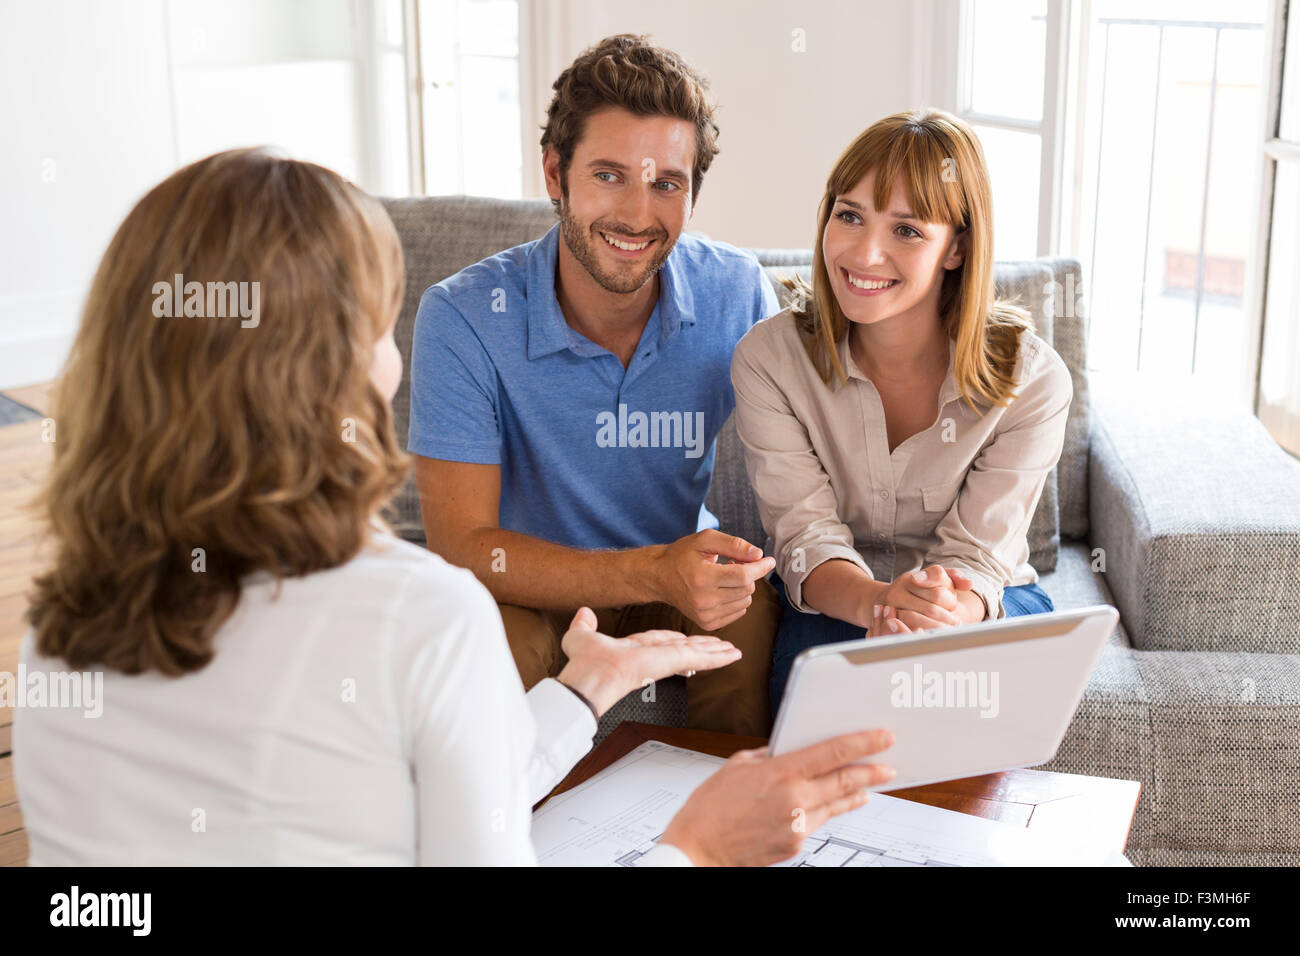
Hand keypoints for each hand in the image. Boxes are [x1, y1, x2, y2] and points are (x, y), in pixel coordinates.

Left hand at [555, 608, 741, 715]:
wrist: (591, 676)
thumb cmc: (584, 663)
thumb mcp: (581, 636)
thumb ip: (584, 623)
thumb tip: (583, 612)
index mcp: (636, 649)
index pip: (661, 642)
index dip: (674, 640)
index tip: (684, 639)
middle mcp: (653, 655)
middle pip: (684, 648)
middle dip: (702, 647)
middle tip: (720, 645)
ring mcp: (665, 660)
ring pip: (696, 653)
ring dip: (715, 651)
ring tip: (732, 651)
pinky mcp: (674, 661)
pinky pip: (701, 658)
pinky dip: (718, 657)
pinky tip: (732, 655)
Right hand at [650, 530, 775, 631]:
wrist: (659, 577)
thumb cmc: (683, 555)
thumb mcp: (705, 540)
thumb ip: (734, 544)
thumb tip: (759, 555)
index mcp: (702, 577)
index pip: (743, 576)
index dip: (760, 567)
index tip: (769, 560)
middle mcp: (703, 600)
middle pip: (747, 589)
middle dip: (747, 574)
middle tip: (732, 563)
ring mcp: (705, 614)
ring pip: (745, 601)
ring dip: (742, 588)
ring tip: (723, 577)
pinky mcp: (706, 623)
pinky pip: (738, 612)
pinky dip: (736, 600)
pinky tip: (721, 590)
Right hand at [660, 729, 896, 865]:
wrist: (698, 849)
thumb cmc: (710, 808)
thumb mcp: (737, 766)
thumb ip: (768, 756)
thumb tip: (787, 751)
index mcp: (781, 773)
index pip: (833, 753)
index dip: (863, 743)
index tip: (883, 737)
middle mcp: (795, 800)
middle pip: (845, 782)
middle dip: (871, 772)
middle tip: (888, 766)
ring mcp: (797, 825)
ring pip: (836, 804)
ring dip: (855, 794)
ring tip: (868, 787)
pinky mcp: (795, 844)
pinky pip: (817, 822)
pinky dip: (826, 811)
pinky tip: (830, 806)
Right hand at [868, 565, 976, 635]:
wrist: (886, 600)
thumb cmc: (918, 590)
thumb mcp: (933, 579)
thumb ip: (952, 576)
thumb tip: (968, 583)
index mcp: (912, 578)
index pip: (939, 591)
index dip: (950, 601)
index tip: (952, 606)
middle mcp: (899, 589)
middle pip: (931, 608)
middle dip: (946, 617)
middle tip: (955, 623)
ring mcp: (891, 606)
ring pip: (918, 620)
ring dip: (936, 628)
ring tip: (947, 631)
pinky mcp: (887, 621)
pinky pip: (908, 630)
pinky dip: (921, 634)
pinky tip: (931, 635)